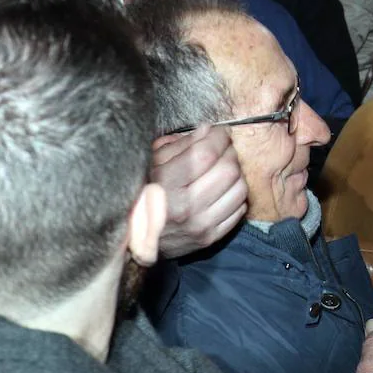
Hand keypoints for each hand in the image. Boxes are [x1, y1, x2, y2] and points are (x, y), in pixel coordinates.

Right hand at [151, 124, 248, 258]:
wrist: (133, 242)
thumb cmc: (141, 195)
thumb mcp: (151, 164)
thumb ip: (180, 145)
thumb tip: (208, 130)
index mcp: (165, 184)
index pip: (206, 154)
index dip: (219, 137)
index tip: (220, 132)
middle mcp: (185, 206)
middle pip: (228, 169)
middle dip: (229, 152)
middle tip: (222, 149)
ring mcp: (200, 225)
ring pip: (240, 188)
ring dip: (236, 173)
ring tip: (223, 169)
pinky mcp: (210, 238)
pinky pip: (239, 208)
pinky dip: (235, 194)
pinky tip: (223, 190)